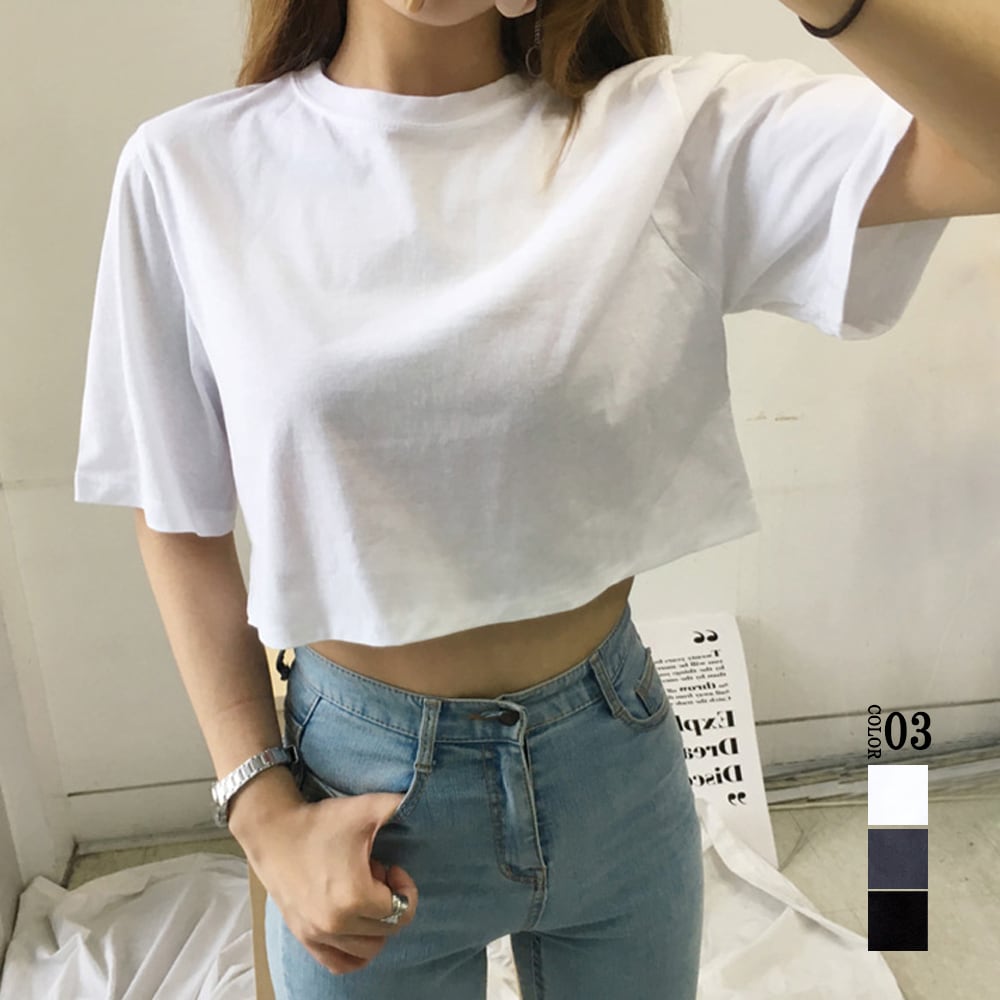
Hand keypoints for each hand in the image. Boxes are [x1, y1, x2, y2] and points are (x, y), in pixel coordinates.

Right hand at [249, 791, 418, 975]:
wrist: (273, 832)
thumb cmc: (321, 822)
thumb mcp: (365, 808)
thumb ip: (398, 805)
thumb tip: (420, 798)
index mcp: (355, 896)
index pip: (402, 910)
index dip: (404, 887)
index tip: (390, 867)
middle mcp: (336, 923)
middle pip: (387, 930)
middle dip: (389, 902)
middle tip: (375, 876)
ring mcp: (317, 934)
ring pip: (367, 950)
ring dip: (374, 925)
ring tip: (362, 895)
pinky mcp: (304, 937)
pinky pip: (339, 963)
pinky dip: (355, 951)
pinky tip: (354, 924)